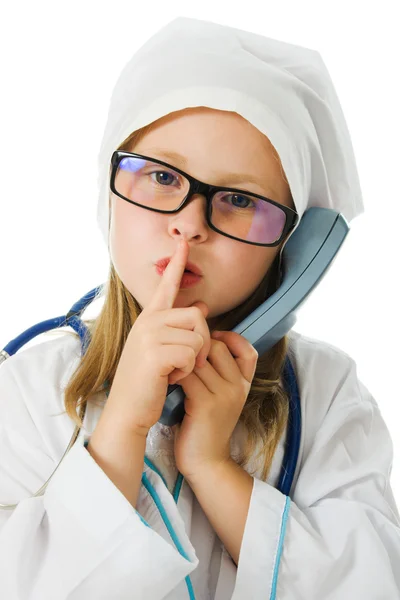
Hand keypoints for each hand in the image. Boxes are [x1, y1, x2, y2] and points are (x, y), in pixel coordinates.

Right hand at [103, 238, 210, 435]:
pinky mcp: (154, 352)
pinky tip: (170, 378)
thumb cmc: (146, 381)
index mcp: (149, 318)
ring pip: (197, 336)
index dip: (176, 263)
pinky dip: (187, 371)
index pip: (166, 285)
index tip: (183, 242)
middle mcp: (148, 321)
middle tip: (187, 361)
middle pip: (197, 316)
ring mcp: (149, 335)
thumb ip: (179, 327)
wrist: (127, 410)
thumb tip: (203, 306)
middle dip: (201, 342)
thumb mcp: (163, 350)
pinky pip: (190, 354)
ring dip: (194, 359)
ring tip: (175, 370)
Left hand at [172, 330, 257, 480]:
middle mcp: (238, 387)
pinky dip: (175, 373)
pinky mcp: (205, 404)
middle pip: (217, 347)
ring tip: (171, 367)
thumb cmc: (205, 425)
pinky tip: (168, 380)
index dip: (231, 338)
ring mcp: (224, 395)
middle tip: (180, 356)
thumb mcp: (220, 397)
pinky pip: (188, 375)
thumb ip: (217, 372)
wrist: (205, 462)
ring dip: (181, 360)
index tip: (210, 340)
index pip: (248, 350)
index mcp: (245, 384)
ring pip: (199, 359)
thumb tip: (198, 341)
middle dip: (196, 347)